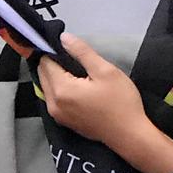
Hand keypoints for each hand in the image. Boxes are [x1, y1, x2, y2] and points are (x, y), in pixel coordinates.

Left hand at [39, 34, 160, 163]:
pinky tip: (76, 84)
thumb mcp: (105, 71)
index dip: (54, 50)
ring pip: (47, 87)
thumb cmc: (120, 101)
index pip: (46, 62)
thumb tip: (64, 38)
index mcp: (61, 89)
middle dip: (52, 62)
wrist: (129, 134)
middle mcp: (52, 103)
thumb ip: (83, 52)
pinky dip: (59, 87)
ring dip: (55, 75)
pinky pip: (53, 98)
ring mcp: (57, 115)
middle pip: (43, 75)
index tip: (66, 44)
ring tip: (76, 67)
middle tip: (73, 54)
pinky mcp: (63, 121)